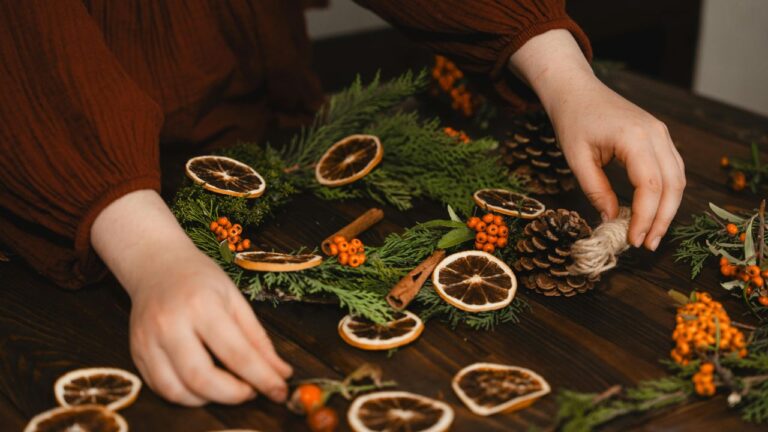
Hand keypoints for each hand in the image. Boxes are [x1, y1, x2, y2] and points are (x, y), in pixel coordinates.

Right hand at [91, 190, 291, 405]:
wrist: (156, 264)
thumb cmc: (199, 278)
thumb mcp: (235, 299)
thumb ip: (258, 339)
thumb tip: (280, 373)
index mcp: (201, 305)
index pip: (236, 353)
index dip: (261, 378)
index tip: (279, 390)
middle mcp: (170, 324)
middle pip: (201, 378)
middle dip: (232, 395)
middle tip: (251, 392)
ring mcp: (148, 340)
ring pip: (176, 390)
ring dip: (208, 399)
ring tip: (227, 388)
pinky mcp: (136, 353)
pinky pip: (161, 388)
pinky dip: (185, 396)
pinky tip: (202, 386)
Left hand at [509, 30, 685, 249]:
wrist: (576, 90)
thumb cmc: (572, 120)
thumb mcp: (576, 158)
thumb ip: (595, 190)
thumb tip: (611, 220)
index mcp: (635, 138)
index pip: (650, 186)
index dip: (645, 217)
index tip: (632, 240)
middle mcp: (656, 134)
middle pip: (672, 185)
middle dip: (662, 219)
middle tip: (647, 245)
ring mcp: (661, 133)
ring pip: (678, 178)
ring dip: (668, 209)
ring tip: (651, 235)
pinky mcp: (659, 136)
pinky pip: (672, 169)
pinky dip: (667, 193)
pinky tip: (653, 212)